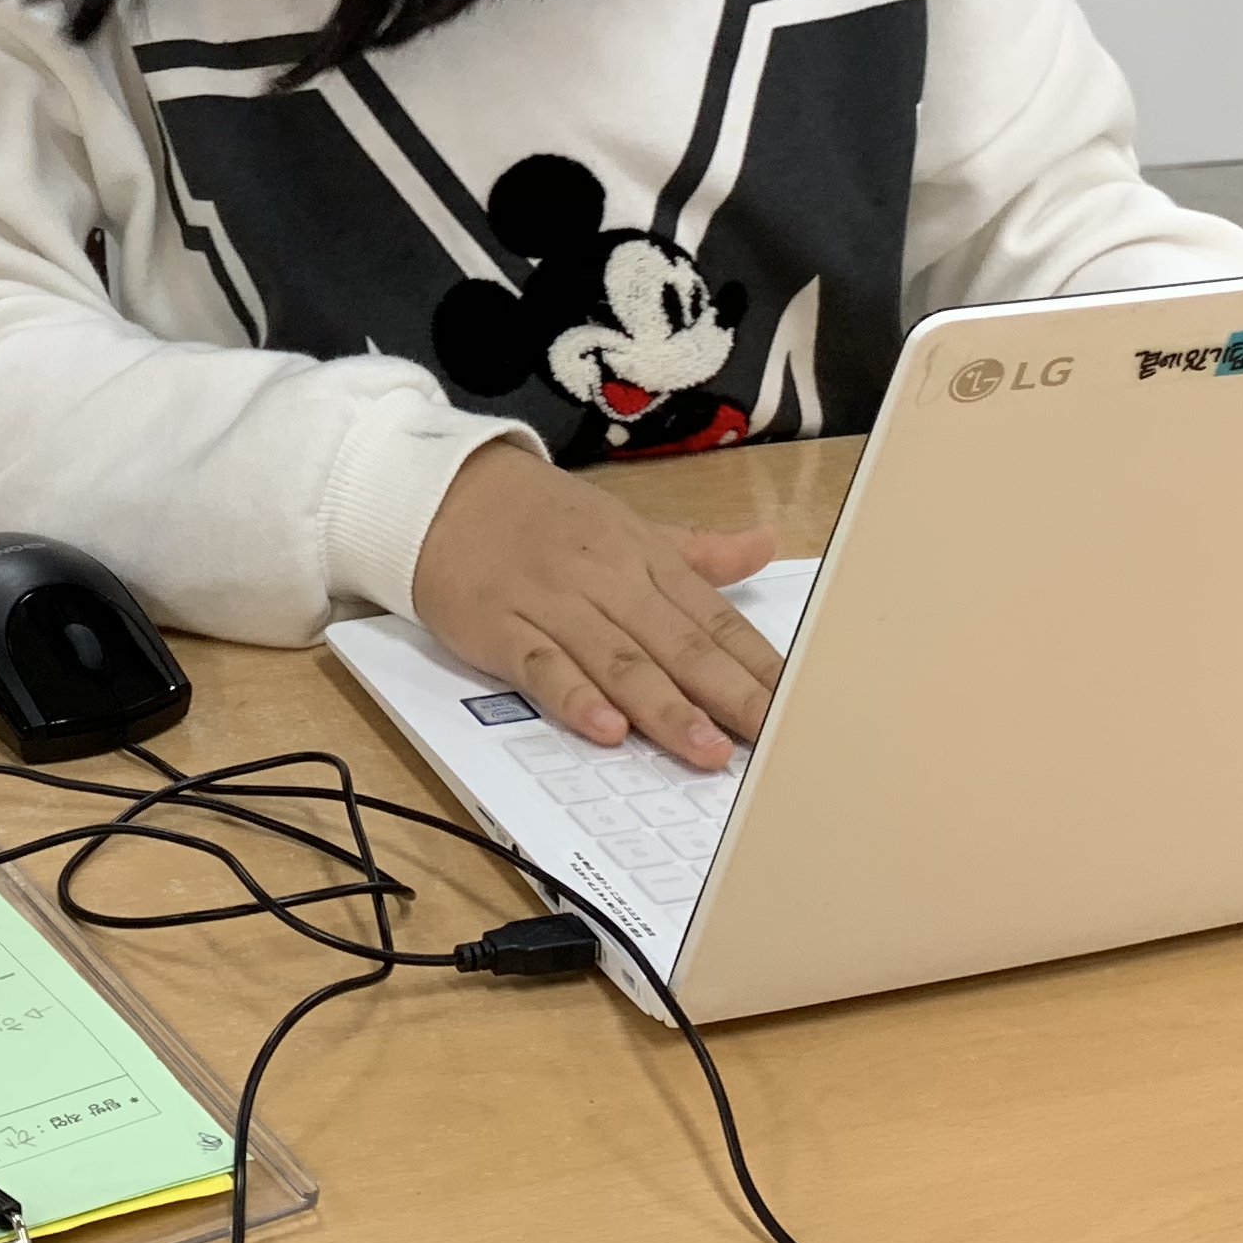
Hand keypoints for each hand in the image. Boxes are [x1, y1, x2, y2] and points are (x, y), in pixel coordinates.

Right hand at [409, 440, 780, 770]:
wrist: (445, 492)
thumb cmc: (544, 518)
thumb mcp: (626, 526)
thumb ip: (697, 551)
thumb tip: (767, 544)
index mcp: (643, 557)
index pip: (713, 617)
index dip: (757, 664)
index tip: (797, 705)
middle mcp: (606, 579)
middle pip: (676, 643)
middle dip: (726, 695)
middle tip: (769, 739)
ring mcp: (552, 603)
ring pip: (617, 661)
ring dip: (664, 708)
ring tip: (705, 750)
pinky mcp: (501, 626)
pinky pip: (542, 666)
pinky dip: (574, 697)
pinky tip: (606, 730)